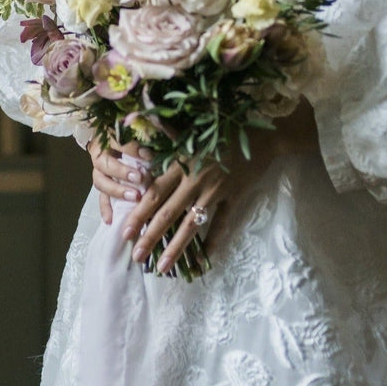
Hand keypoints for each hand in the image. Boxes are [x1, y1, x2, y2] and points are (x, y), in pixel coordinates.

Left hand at [88, 99, 318, 273]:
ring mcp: (216, 192)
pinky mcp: (234, 197)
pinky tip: (205, 259)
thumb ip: (166, 133)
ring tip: (162, 267)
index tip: (124, 231)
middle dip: (150, 236)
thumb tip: (138, 118)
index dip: (139, 213)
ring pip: (192, 224)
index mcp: (182, 164)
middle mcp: (196, 181)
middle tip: (135, 256)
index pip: (155, 193)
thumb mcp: (192, 130)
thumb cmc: (223, 130)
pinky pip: (222, 223)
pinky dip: (214, 241)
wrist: (263, 135)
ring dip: (176, 247)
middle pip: (168, 213)